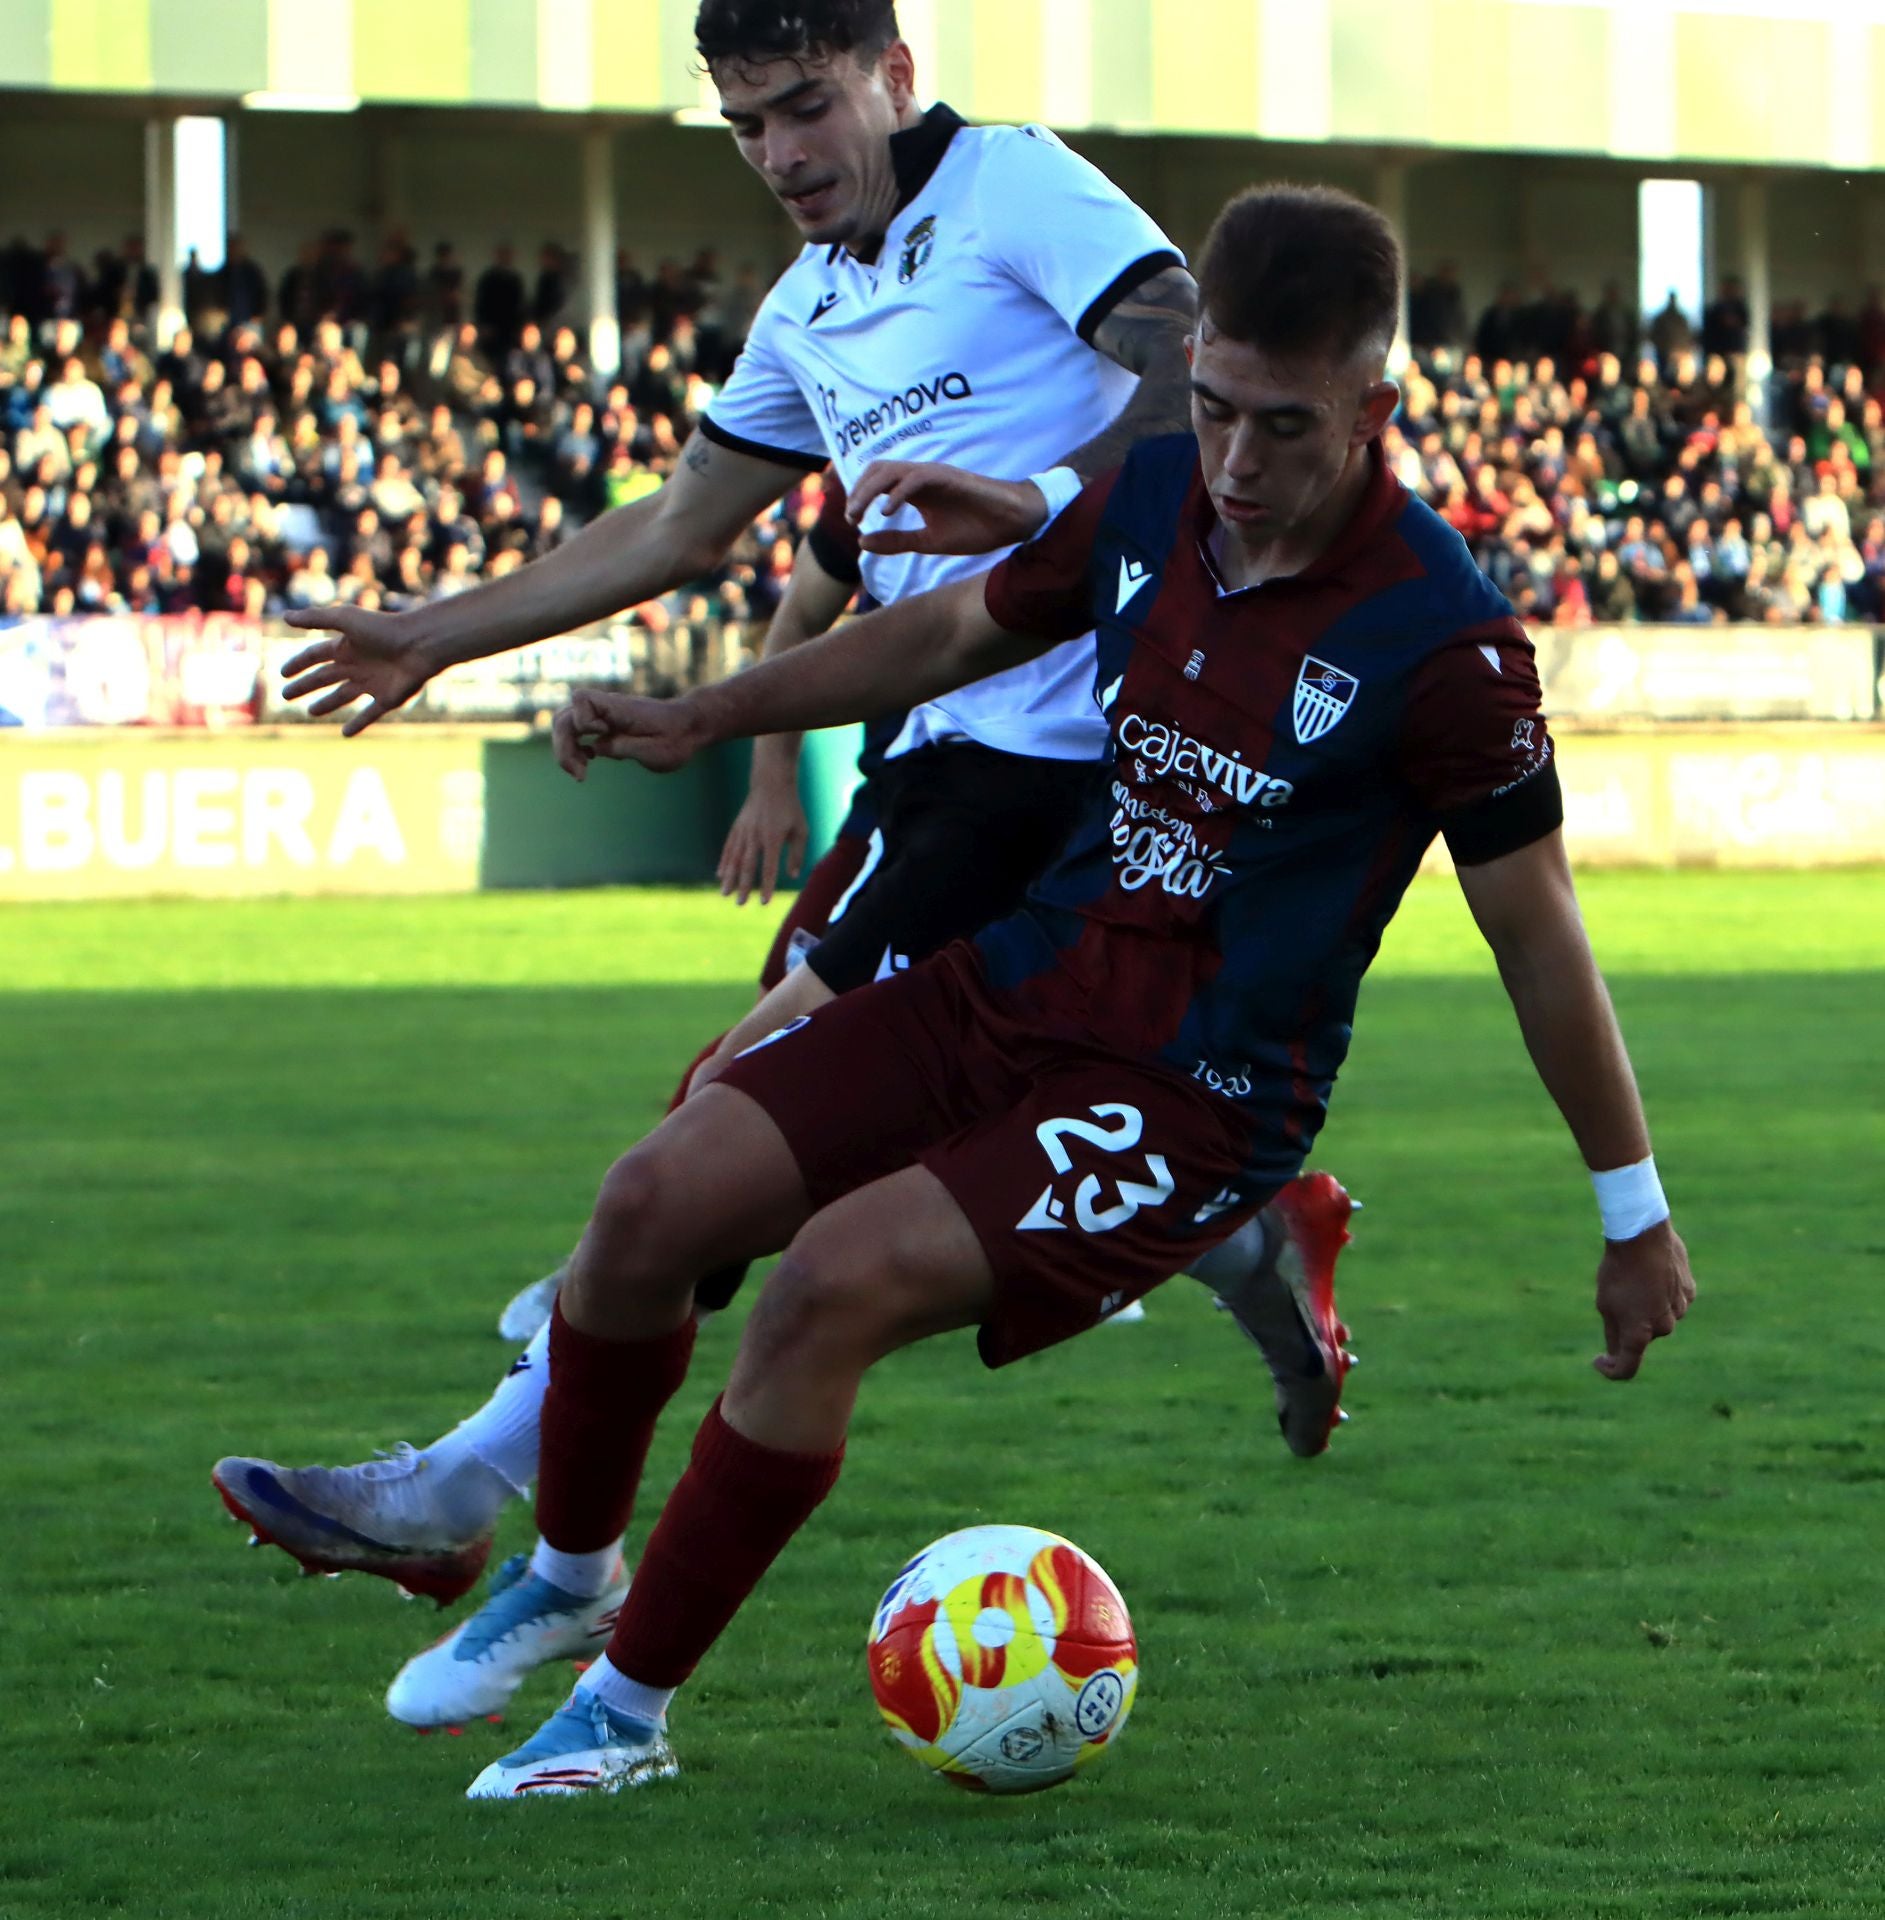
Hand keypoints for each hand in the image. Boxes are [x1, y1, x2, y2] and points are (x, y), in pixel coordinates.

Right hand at [280, 605, 436, 736]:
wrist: (420, 645)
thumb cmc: (383, 629)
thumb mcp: (345, 619)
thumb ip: (315, 618)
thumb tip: (285, 616)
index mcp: (346, 646)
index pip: (315, 656)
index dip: (298, 664)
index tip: (282, 673)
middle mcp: (357, 665)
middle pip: (325, 677)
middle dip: (306, 686)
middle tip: (286, 695)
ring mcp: (372, 683)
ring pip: (343, 696)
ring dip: (327, 704)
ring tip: (311, 712)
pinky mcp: (387, 699)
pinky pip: (369, 714)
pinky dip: (357, 724)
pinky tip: (345, 733)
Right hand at [552, 686, 709, 780]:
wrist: (689, 727)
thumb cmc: (676, 739)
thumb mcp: (652, 751)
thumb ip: (622, 747)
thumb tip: (594, 748)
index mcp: (620, 708)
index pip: (581, 700)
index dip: (583, 722)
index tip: (602, 737)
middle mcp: (607, 708)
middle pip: (564, 716)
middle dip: (564, 746)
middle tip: (580, 775)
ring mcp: (604, 715)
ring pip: (567, 724)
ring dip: (567, 750)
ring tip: (581, 774)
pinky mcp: (605, 725)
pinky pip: (577, 731)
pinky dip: (576, 747)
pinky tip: (587, 762)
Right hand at [717, 758, 807, 904]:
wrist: (772, 783)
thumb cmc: (790, 808)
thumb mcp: (801, 830)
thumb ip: (797, 854)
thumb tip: (793, 875)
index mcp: (774, 838)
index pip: (769, 867)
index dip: (766, 886)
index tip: (764, 901)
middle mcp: (756, 836)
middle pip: (747, 866)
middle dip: (743, 886)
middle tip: (739, 903)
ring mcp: (744, 831)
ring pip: (734, 858)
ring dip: (729, 877)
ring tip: (725, 894)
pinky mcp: (737, 827)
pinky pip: (728, 847)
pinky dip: (724, 862)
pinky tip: (720, 875)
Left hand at [847, 460, 1052, 556]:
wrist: (1010, 523)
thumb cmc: (975, 528)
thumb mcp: (928, 542)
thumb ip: (896, 541)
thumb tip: (861, 543)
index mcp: (913, 491)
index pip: (876, 483)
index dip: (858, 497)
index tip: (852, 523)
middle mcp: (919, 478)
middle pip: (877, 471)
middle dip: (858, 492)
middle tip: (851, 517)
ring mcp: (933, 474)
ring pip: (891, 471)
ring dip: (869, 491)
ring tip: (860, 514)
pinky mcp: (948, 477)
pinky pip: (915, 478)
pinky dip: (897, 493)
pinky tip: (887, 512)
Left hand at [1593, 1219, 1694, 1380]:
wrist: (1643, 1235)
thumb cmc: (1618, 1270)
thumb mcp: (1605, 1303)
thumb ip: (1613, 1332)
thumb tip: (1615, 1354)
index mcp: (1639, 1334)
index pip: (1627, 1368)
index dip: (1611, 1370)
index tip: (1599, 1360)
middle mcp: (1664, 1328)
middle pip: (1641, 1335)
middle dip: (1628, 1323)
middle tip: (1615, 1295)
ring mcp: (1680, 1310)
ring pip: (1657, 1316)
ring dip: (1645, 1305)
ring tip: (1634, 1278)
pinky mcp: (1689, 1292)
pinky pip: (1671, 1300)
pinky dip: (1660, 1292)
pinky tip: (1651, 1272)